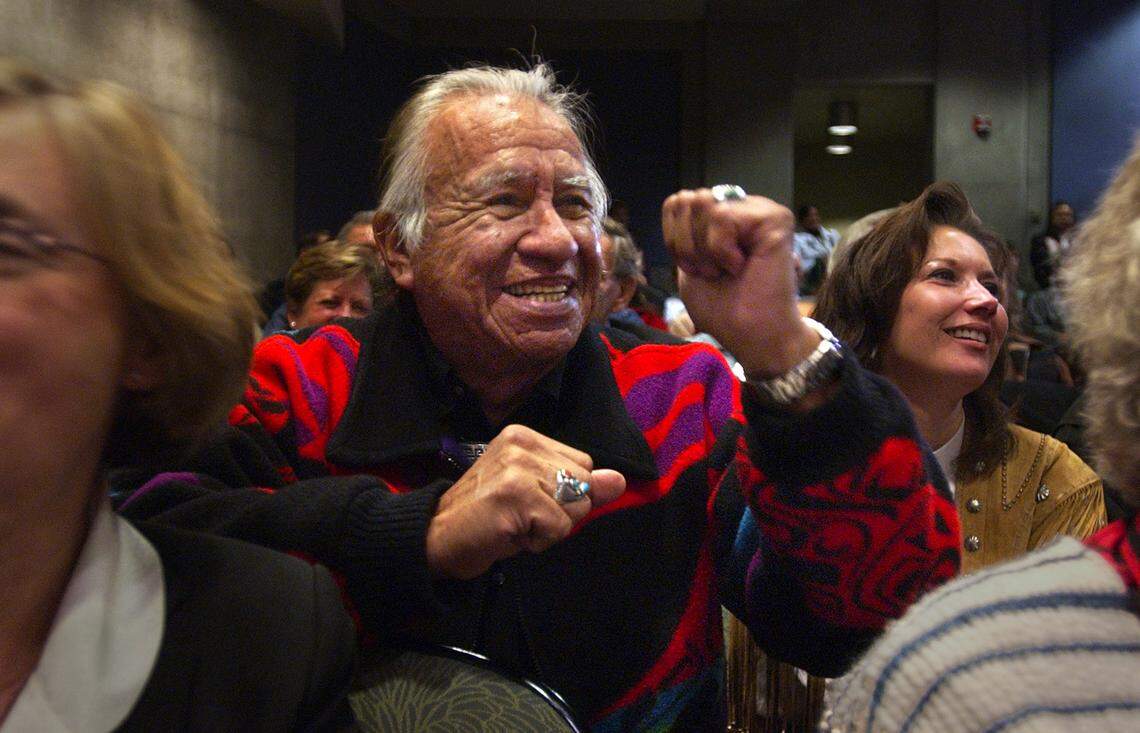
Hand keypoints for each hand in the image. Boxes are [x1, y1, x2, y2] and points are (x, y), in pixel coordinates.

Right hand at [426, 424, 625, 578]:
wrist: (435, 537)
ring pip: (575, 507)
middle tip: (521, 515)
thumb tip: (619, 481)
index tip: (528, 502)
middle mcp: (522, 445)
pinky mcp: (516, 496)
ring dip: (549, 528)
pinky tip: (510, 534)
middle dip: (561, 511)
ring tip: (515, 524)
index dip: (564, 493)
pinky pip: (559, 528)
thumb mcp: (534, 493)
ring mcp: (518, 469)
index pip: (582, 464)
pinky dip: (539, 541)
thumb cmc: (486, 518)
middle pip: (583, 484)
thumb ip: (577, 486)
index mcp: (525, 437)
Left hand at [662, 189, 818, 377]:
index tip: (696, 270)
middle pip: (686, 200)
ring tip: (728, 270)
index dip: (674, 240)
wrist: (753, 336)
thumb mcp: (689, 265)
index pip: (676, 203)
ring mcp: (758, 210)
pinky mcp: (774, 217)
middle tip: (713, 272)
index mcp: (721, 217)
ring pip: (703, 204)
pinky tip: (742, 266)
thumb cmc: (725, 309)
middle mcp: (741, 207)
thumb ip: (683, 230)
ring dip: (706, 250)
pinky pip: (723, 217)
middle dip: (688, 246)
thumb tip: (681, 199)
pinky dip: (722, 250)